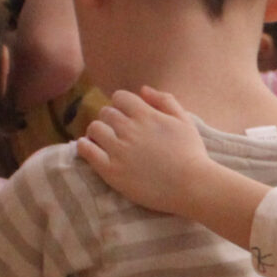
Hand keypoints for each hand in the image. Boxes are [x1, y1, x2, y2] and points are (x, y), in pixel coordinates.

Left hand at [78, 87, 218, 213]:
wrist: (192, 186)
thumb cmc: (192, 154)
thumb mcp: (184, 120)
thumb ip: (164, 100)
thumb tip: (143, 89)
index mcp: (146, 115)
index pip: (120, 97)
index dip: (122, 104)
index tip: (126, 115)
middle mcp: (129, 129)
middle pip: (106, 112)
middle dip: (111, 119)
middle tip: (117, 131)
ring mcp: (118, 150)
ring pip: (94, 128)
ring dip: (98, 132)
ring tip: (105, 140)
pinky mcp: (111, 170)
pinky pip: (86, 151)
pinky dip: (84, 146)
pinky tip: (89, 148)